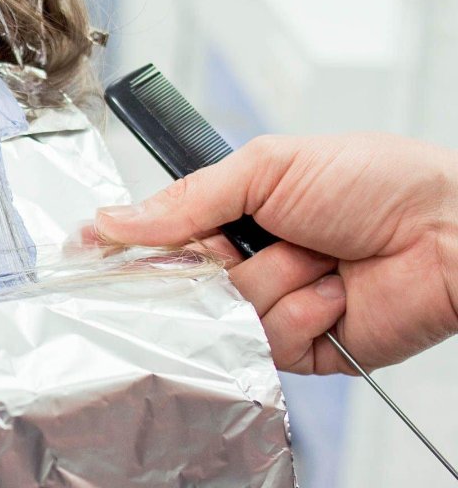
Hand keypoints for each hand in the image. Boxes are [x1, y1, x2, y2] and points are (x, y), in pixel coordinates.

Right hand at [92, 133, 457, 373]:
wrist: (452, 230)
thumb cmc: (376, 180)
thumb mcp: (268, 166)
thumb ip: (186, 198)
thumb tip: (113, 219)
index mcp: (232, 213)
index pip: (159, 238)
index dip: (133, 244)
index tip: (93, 246)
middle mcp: (246, 262)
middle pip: (183, 282)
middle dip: (215, 261)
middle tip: (246, 239)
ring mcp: (273, 305)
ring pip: (228, 314)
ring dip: (277, 278)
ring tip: (321, 254)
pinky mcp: (303, 348)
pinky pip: (270, 344)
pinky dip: (305, 313)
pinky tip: (336, 291)